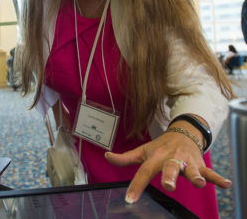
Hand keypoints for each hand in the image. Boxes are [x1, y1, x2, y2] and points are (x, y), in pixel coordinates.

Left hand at [104, 128, 231, 203]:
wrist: (183, 133)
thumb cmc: (160, 146)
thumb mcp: (142, 151)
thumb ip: (125, 158)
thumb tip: (107, 156)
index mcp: (156, 157)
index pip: (143, 172)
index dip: (136, 185)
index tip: (130, 199)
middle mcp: (171, 159)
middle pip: (170, 168)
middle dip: (170, 176)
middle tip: (169, 185)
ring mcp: (187, 162)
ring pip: (191, 170)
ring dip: (196, 176)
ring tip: (200, 183)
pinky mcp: (199, 164)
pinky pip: (210, 171)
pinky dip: (218, 178)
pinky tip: (226, 184)